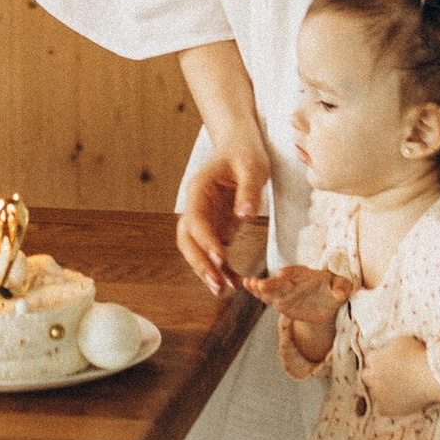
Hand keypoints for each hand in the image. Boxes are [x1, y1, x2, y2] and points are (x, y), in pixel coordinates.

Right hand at [178, 137, 271, 297]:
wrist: (241, 148)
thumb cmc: (245, 153)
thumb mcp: (252, 167)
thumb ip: (248, 190)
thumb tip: (244, 215)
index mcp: (198, 190)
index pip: (196, 220)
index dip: (205, 240)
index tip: (220, 257)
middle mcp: (196, 207)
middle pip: (187, 240)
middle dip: (199, 263)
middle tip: (216, 283)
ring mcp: (205, 220)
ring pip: (196, 251)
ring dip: (207, 271)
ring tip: (223, 291)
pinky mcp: (217, 228)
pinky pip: (214, 253)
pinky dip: (222, 269)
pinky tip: (235, 282)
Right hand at [250, 261, 349, 361]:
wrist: (326, 302)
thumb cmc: (335, 289)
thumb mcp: (343, 287)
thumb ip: (342, 288)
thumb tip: (339, 295)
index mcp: (308, 274)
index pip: (299, 273)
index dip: (291, 273)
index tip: (283, 274)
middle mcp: (293, 281)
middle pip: (282, 282)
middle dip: (272, 283)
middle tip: (262, 284)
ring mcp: (284, 290)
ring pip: (271, 289)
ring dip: (261, 288)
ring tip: (250, 284)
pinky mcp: (278, 300)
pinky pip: (266, 296)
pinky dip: (256, 292)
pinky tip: (247, 285)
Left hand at [362, 335, 439, 417]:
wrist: (431, 378)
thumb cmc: (419, 356)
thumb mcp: (401, 341)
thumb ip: (388, 347)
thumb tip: (386, 351)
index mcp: (375, 360)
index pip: (370, 359)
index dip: (379, 361)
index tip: (388, 363)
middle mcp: (372, 377)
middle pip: (366, 376)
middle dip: (374, 375)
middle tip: (387, 376)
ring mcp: (378, 394)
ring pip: (372, 393)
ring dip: (379, 390)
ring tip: (393, 390)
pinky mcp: (386, 408)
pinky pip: (381, 407)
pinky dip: (387, 405)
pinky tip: (396, 401)